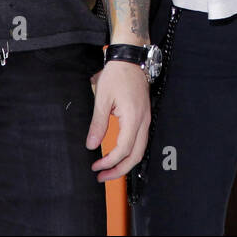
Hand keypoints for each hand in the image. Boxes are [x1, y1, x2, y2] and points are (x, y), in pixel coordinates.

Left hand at [86, 59, 150, 180]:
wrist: (130, 59)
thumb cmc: (117, 75)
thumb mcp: (102, 98)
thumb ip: (97, 124)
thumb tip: (91, 145)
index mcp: (133, 118)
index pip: (123, 149)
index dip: (109, 162)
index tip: (96, 166)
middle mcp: (143, 121)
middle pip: (136, 155)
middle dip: (119, 170)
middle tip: (102, 177)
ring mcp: (146, 119)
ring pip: (140, 150)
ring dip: (125, 163)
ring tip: (109, 170)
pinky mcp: (144, 117)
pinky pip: (140, 141)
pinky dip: (130, 153)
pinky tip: (119, 155)